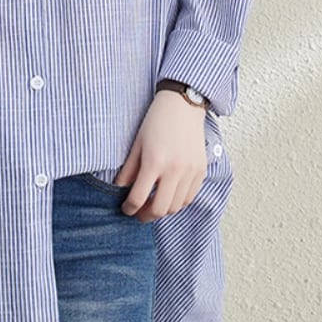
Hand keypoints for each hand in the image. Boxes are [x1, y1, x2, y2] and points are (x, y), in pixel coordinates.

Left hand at [113, 90, 207, 222]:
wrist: (183, 106)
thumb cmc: (157, 120)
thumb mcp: (137, 143)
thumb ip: (129, 169)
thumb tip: (120, 188)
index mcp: (154, 162)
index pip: (139, 198)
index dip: (129, 208)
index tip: (125, 208)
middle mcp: (174, 170)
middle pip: (160, 209)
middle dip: (146, 216)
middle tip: (138, 213)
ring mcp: (190, 172)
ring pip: (176, 207)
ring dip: (163, 210)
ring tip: (153, 205)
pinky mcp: (201, 171)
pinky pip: (189, 197)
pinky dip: (178, 202)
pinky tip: (168, 196)